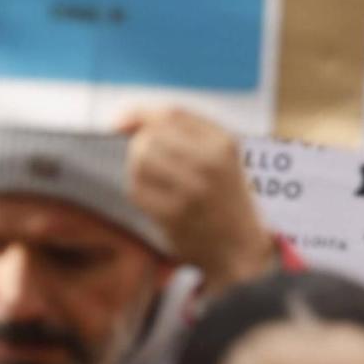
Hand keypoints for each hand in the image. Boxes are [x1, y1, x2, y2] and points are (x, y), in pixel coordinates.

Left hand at [117, 107, 274, 291]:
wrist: (243, 249)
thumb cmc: (227, 199)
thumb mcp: (224, 157)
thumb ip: (187, 133)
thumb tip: (125, 121)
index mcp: (224, 143)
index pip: (171, 114)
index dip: (139, 114)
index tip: (120, 123)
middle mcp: (210, 162)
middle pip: (151, 137)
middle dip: (138, 146)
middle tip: (144, 161)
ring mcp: (192, 189)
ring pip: (140, 161)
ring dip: (136, 169)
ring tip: (151, 180)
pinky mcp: (175, 215)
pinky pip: (137, 191)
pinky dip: (138, 191)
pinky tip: (154, 199)